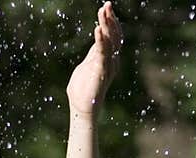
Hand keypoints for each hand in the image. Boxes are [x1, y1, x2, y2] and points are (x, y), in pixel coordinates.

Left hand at [67, 3, 121, 117]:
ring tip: (102, 12)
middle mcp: (111, 61)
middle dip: (110, 19)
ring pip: (110, 42)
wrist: (80, 109)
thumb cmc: (81, 91)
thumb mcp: (86, 67)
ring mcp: (107, 66)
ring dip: (106, 26)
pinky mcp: (100, 72)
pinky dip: (101, 41)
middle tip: (107, 4)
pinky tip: (97, 30)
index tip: (105, 8)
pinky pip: (102, 54)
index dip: (110, 22)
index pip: (112, 36)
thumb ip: (92, 56)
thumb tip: (95, 45)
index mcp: (107, 59)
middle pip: (114, 36)